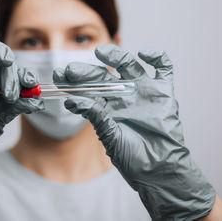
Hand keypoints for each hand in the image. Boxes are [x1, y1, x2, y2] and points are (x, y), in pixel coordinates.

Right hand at [0, 18, 43, 186]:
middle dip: (12, 73)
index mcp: (2, 87)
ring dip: (0, 53)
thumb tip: (38, 101)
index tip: (31, 86)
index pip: (18, 75)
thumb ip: (14, 108)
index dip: (26, 78)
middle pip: (6, 61)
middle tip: (11, 92)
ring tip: (6, 62)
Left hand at [53, 44, 215, 219]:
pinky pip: (162, 68)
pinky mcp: (163, 91)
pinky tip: (144, 54)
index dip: (72, 81)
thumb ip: (96, 117)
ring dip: (115, 55)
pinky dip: (156, 57)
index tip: (58, 76)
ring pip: (128, 64)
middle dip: (86, 71)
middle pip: (102, 75)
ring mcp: (143, 90)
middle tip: (72, 69)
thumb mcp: (110, 137)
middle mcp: (122, 94)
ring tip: (101, 52)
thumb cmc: (133, 157)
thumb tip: (73, 100)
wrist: (160, 169)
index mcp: (106, 106)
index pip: (85, 88)